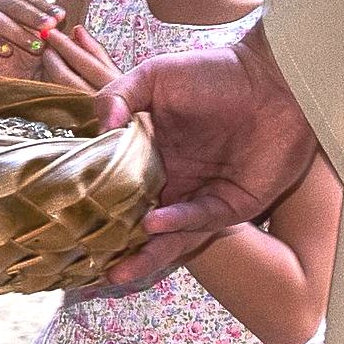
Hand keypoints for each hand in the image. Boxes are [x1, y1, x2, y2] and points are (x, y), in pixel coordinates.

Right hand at [0, 0, 67, 79]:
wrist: (20, 80)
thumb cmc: (38, 56)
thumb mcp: (51, 42)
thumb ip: (56, 30)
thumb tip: (63, 18)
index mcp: (15, 0)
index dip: (43, 6)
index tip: (60, 17)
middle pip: (10, 4)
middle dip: (32, 16)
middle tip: (48, 26)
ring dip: (17, 32)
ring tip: (36, 47)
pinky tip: (8, 51)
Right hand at [95, 27, 317, 287]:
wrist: (274, 80)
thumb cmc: (214, 72)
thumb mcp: (156, 75)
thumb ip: (119, 94)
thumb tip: (99, 126)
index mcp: (153, 152)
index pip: (120, 186)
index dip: (99, 204)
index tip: (70, 222)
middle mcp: (175, 179)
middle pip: (140, 220)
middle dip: (117, 245)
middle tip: (88, 265)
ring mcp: (202, 195)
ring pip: (169, 235)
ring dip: (145, 254)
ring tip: (117, 271)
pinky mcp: (232, 205)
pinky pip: (199, 220)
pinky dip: (176, 224)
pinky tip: (154, 223)